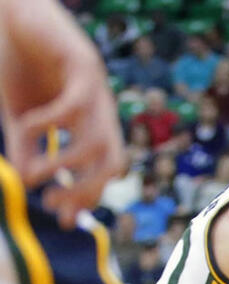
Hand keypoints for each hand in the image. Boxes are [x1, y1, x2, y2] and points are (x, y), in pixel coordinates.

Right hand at [0, 0, 124, 227]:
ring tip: (32, 175)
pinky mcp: (84, 64)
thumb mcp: (21, 113)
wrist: (16, 10)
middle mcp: (102, 110)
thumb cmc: (20, 61)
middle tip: (53, 206)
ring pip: (98, 142)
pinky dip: (51, 122)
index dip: (87, 196)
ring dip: (65, 166)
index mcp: (92, 123)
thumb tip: (27, 181)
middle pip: (113, 163)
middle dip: (87, 191)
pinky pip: (76, 106)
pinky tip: (28, 125)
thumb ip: (27, 146)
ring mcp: (97, 89)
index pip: (104, 170)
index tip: (61, 218)